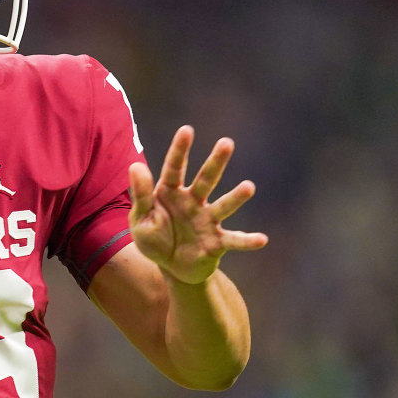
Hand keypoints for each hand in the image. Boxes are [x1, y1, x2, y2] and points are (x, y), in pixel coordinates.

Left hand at [128, 125, 267, 284]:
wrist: (170, 267)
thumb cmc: (154, 238)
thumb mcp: (140, 219)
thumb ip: (140, 195)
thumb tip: (135, 165)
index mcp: (170, 193)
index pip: (174, 168)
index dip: (180, 150)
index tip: (187, 130)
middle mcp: (193, 202)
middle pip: (205, 179)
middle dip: (215, 162)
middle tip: (227, 142)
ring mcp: (207, 220)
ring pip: (223, 206)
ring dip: (236, 197)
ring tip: (249, 187)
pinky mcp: (217, 242)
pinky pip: (233, 241)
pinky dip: (247, 241)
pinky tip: (262, 240)